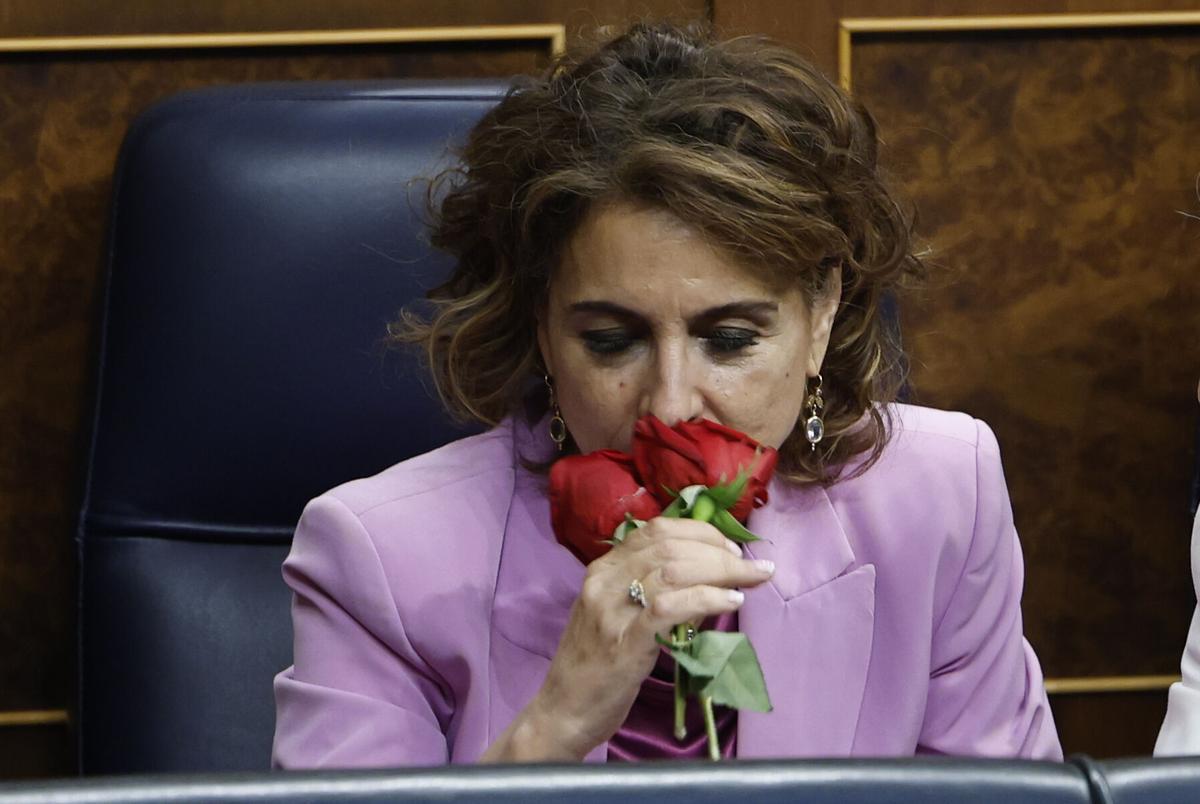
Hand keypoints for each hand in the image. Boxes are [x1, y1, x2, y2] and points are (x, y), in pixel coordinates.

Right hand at [485, 516, 773, 760]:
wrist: (562, 713)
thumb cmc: (596, 666)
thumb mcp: (621, 617)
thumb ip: (656, 593)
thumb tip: (710, 577)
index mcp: (602, 570)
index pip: (656, 531)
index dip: (701, 532)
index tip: (731, 548)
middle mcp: (603, 582)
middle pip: (670, 547)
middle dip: (719, 551)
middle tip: (751, 567)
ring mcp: (611, 612)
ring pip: (672, 570)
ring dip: (722, 571)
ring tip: (750, 580)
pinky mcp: (624, 644)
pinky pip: (669, 608)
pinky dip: (706, 598)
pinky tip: (731, 601)